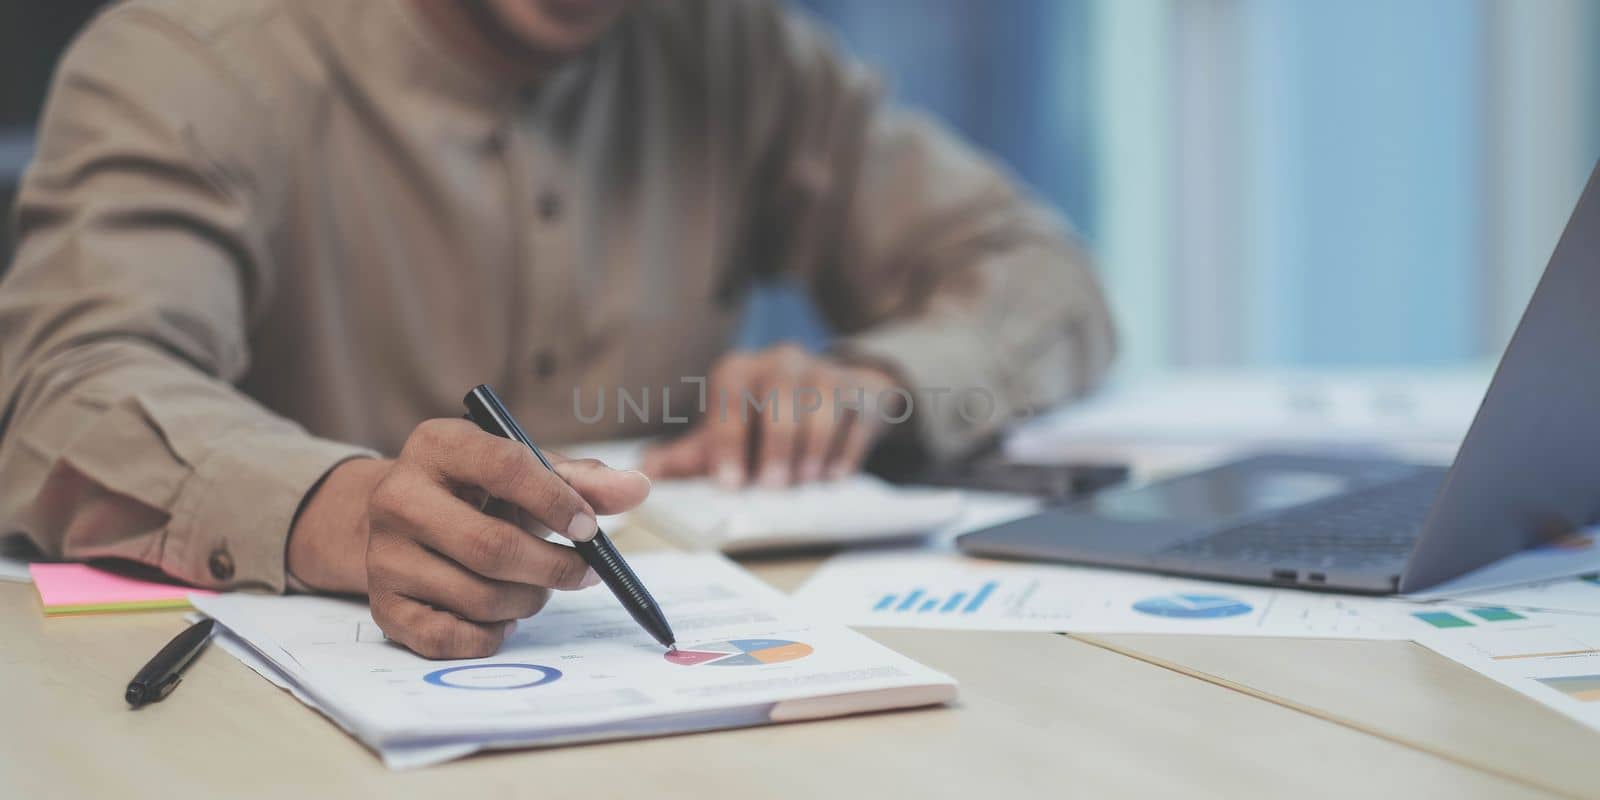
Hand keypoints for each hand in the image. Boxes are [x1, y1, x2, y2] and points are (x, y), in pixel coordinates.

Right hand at [287, 418, 650, 658]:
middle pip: (491, 547)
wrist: (403, 520)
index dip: (558, 501)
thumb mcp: (526, 472)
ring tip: (537, 587)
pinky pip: (452, 638)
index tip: (590, 528)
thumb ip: (582, 481)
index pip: (506, 466)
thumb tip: (638, 488)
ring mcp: (383, 555)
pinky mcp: (383, 606)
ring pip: (479, 597)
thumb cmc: (478, 492)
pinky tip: (502, 614)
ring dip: (528, 601)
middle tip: (586, 573)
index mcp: (438, 444)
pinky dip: (492, 635)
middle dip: (553, 568)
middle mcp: (397, 497)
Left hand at [641, 343, 905, 487]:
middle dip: (775, 446)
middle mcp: (781, 361)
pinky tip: (835, 476)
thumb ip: (690, 455)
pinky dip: (845, 450)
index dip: (728, 440)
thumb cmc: (767, 421)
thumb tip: (645, 472)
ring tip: (805, 480)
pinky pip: (854, 417)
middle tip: (771, 488)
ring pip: (821, 404)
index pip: (731, 397)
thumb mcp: (727, 434)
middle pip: (780, 396)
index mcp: (739, 371)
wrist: (832, 396)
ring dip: (812, 448)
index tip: (730, 483)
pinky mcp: (859, 389)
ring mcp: (824, 371)